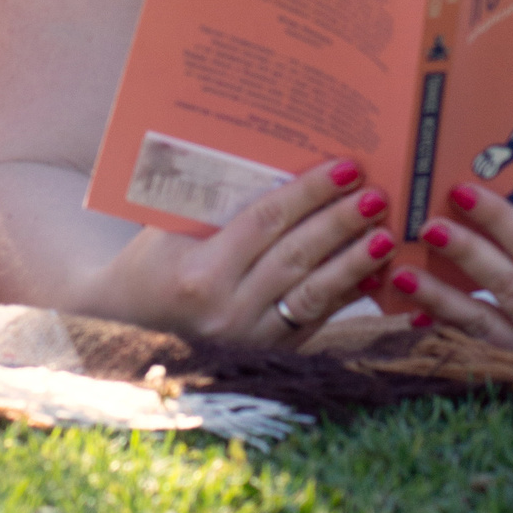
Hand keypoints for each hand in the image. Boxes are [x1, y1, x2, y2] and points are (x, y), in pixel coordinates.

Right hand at [109, 157, 395, 344]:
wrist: (126, 326)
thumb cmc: (149, 262)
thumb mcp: (167, 227)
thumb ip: (213, 200)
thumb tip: (275, 158)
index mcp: (200, 273)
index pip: (266, 222)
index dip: (309, 193)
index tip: (345, 168)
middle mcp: (227, 311)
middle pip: (297, 256)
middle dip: (341, 223)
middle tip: (377, 194)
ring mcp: (250, 339)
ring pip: (314, 294)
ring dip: (354, 262)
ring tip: (386, 234)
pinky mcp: (268, 354)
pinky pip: (316, 320)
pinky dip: (346, 296)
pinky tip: (373, 273)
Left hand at [387, 181, 512, 357]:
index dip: (498, 220)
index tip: (463, 191)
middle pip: (506, 286)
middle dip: (463, 254)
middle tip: (426, 224)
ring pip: (483, 324)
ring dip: (439, 298)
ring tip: (401, 272)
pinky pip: (479, 348)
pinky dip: (445, 329)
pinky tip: (413, 314)